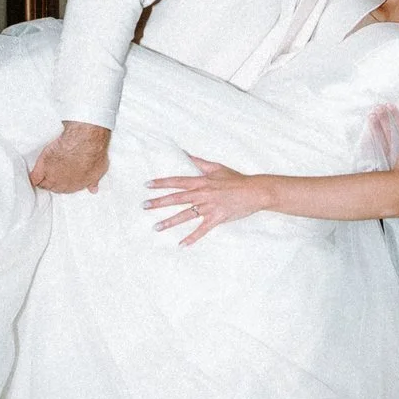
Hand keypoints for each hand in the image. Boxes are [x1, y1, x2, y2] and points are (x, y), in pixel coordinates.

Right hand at [30, 121, 110, 192]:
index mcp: (76, 185)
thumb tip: (93, 189)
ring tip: (42, 175)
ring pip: (43, 183)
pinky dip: (33, 177)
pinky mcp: (43, 166)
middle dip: (53, 182)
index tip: (63, 179)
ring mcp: (52, 175)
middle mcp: (63, 183)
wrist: (84, 142)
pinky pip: (34, 177)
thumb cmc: (94, 154)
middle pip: (54, 187)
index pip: (66, 189)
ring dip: (43, 180)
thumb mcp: (99, 170)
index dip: (64, 184)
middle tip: (52, 174)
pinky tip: (32, 176)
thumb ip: (93, 181)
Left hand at [144, 157, 269, 244]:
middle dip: (159, 202)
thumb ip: (199, 162)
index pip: (177, 181)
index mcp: (201, 182)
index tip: (147, 185)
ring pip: (186, 215)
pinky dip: (192, 238)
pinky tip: (182, 245)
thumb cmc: (236, 179)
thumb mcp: (217, 167)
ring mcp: (209, 207)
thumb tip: (185, 153)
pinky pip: (202, 230)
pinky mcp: (217, 218)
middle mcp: (202, 194)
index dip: (161, 183)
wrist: (255, 191)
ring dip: (170, 222)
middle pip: (176, 198)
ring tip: (156, 228)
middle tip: (144, 206)